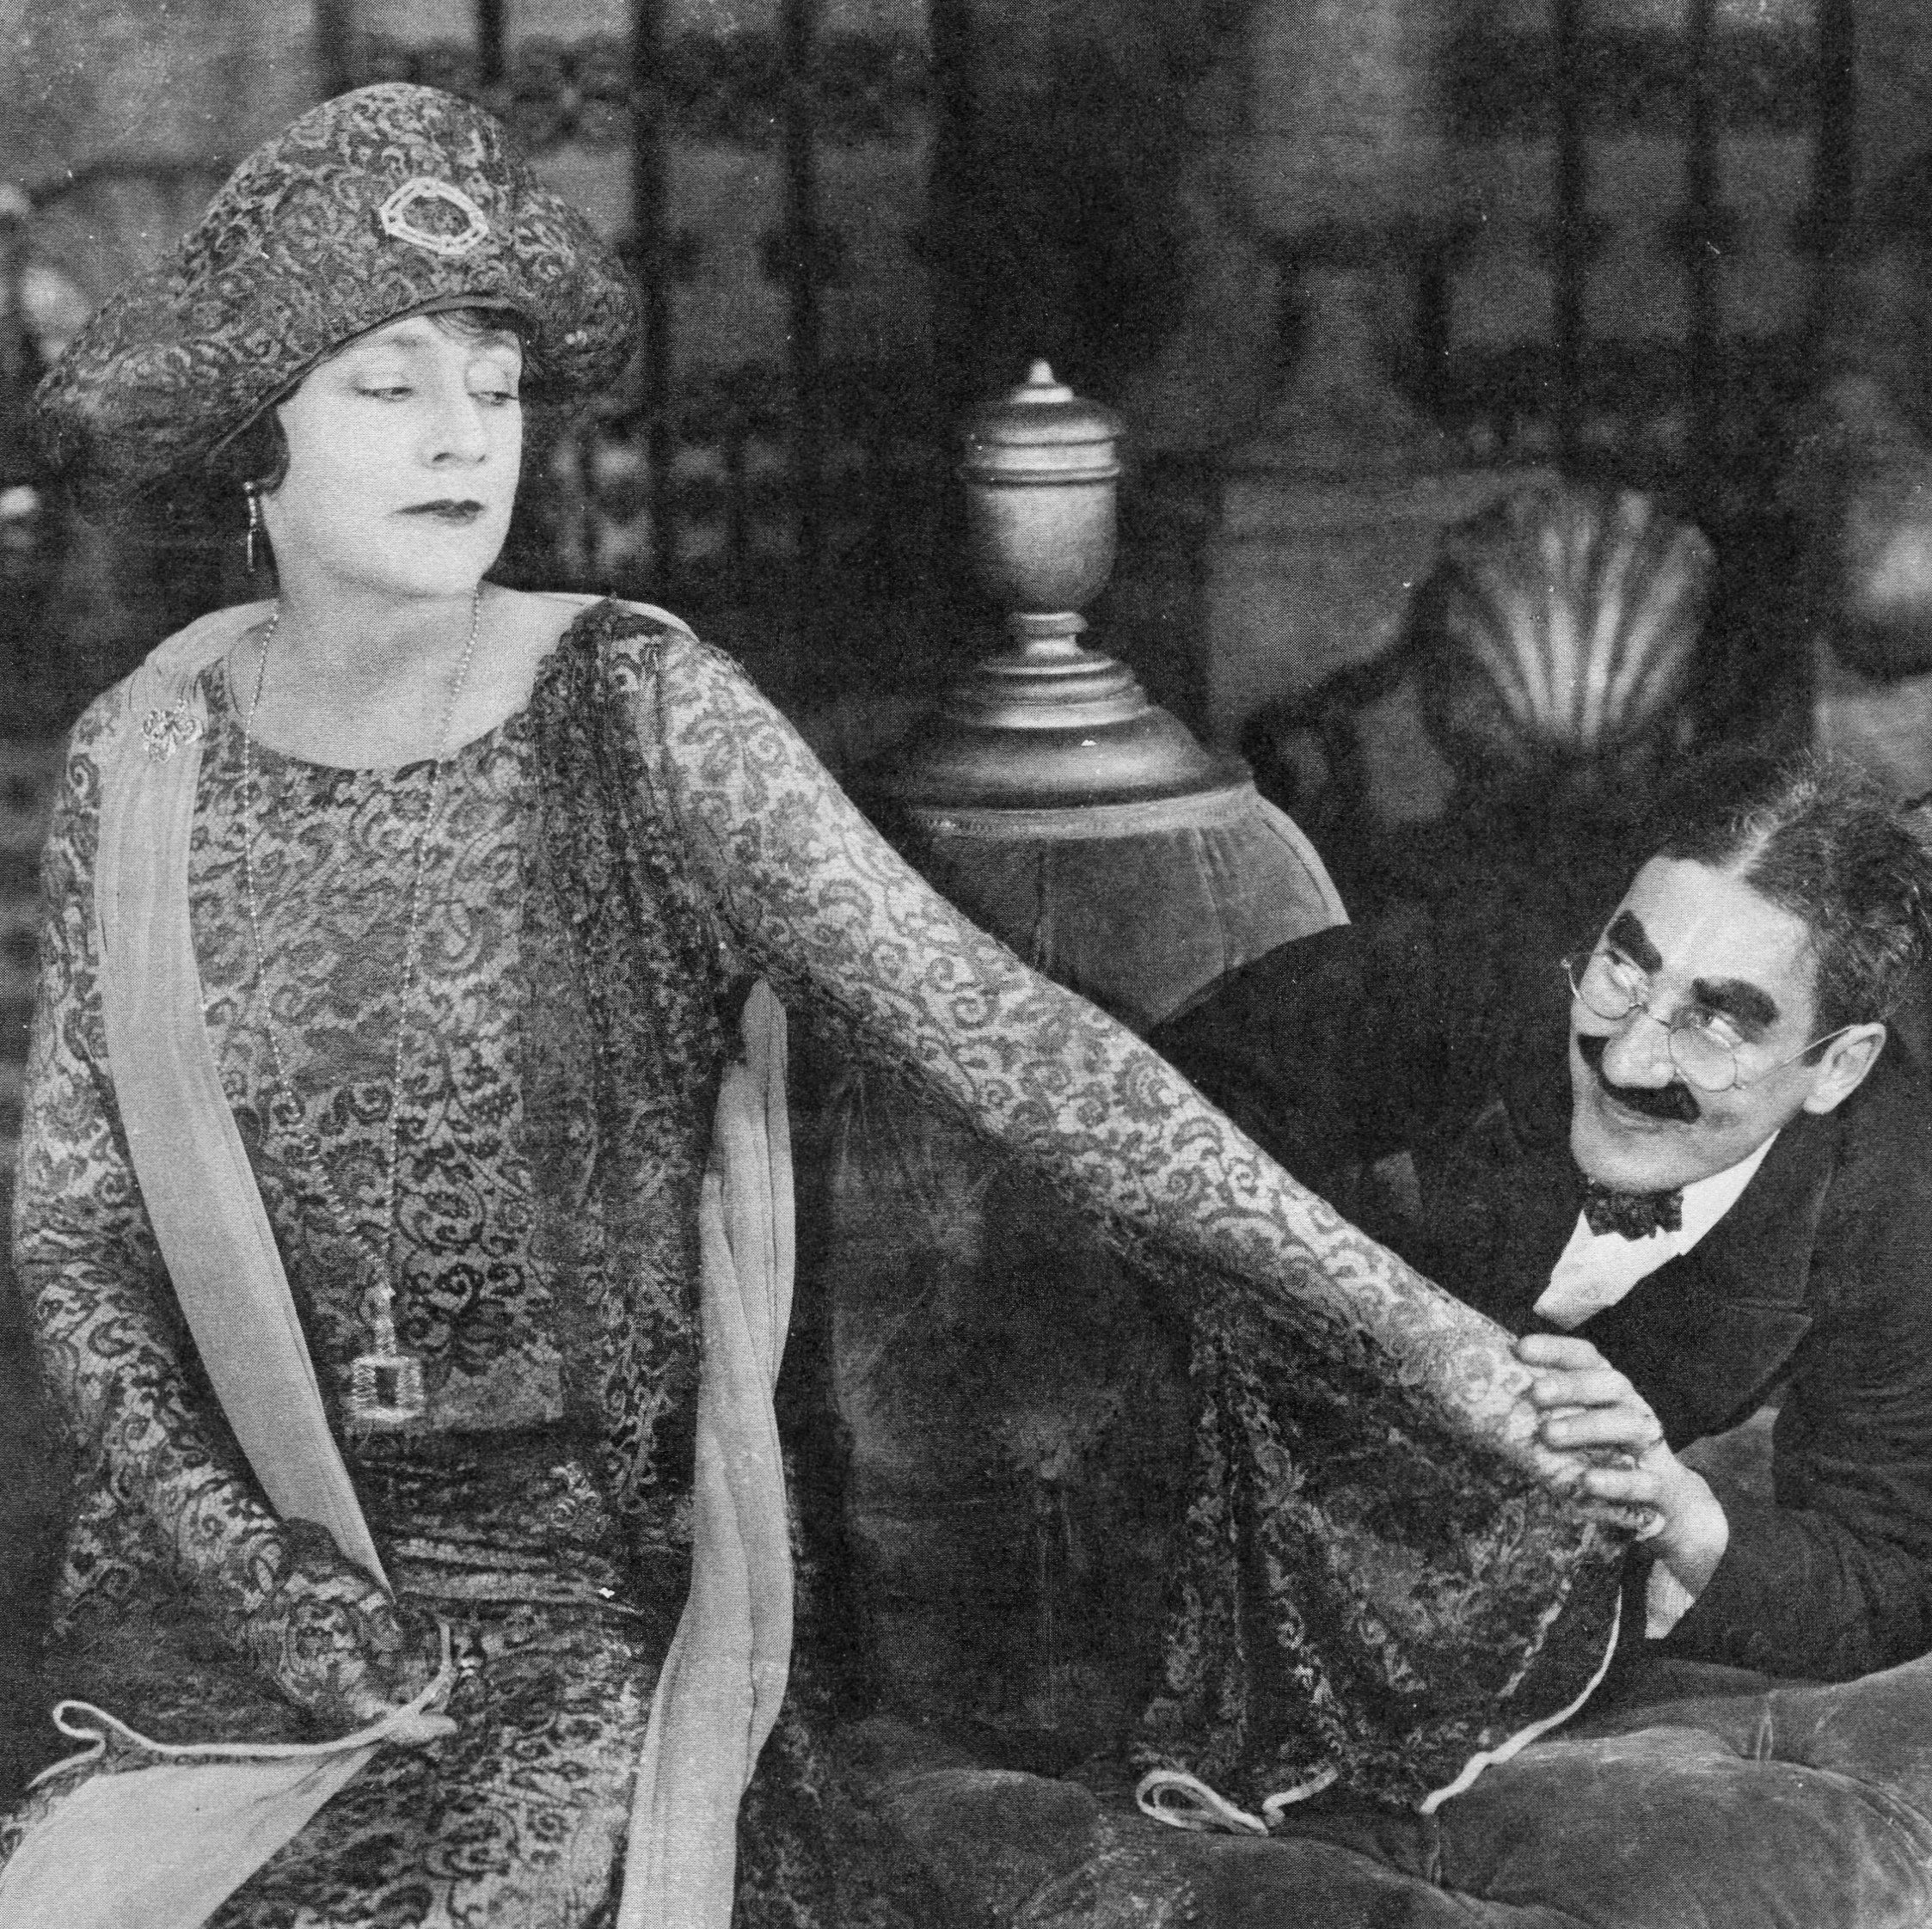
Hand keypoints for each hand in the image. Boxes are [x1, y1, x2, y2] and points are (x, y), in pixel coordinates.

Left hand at [1516, 1332, 1729, 1594]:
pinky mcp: (1660, 1485)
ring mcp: (1651, 1446)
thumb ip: (1546, 1410)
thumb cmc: (1606, 1453)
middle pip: (1611, 1384)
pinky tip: (1587, 1483)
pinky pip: (1642, 1481)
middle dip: (1573, 1386)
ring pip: (1629, 1425)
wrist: (1666, 1501)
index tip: (1518, 1349)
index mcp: (1610, 1390)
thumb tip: (1485, 1390)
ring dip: (1589, 1427)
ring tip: (1549, 1435)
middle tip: (1535, 1394)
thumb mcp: (1579, 1426)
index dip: (1555, 1349)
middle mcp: (1633, 1409)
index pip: (1586, 1358)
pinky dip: (1615, 1481)